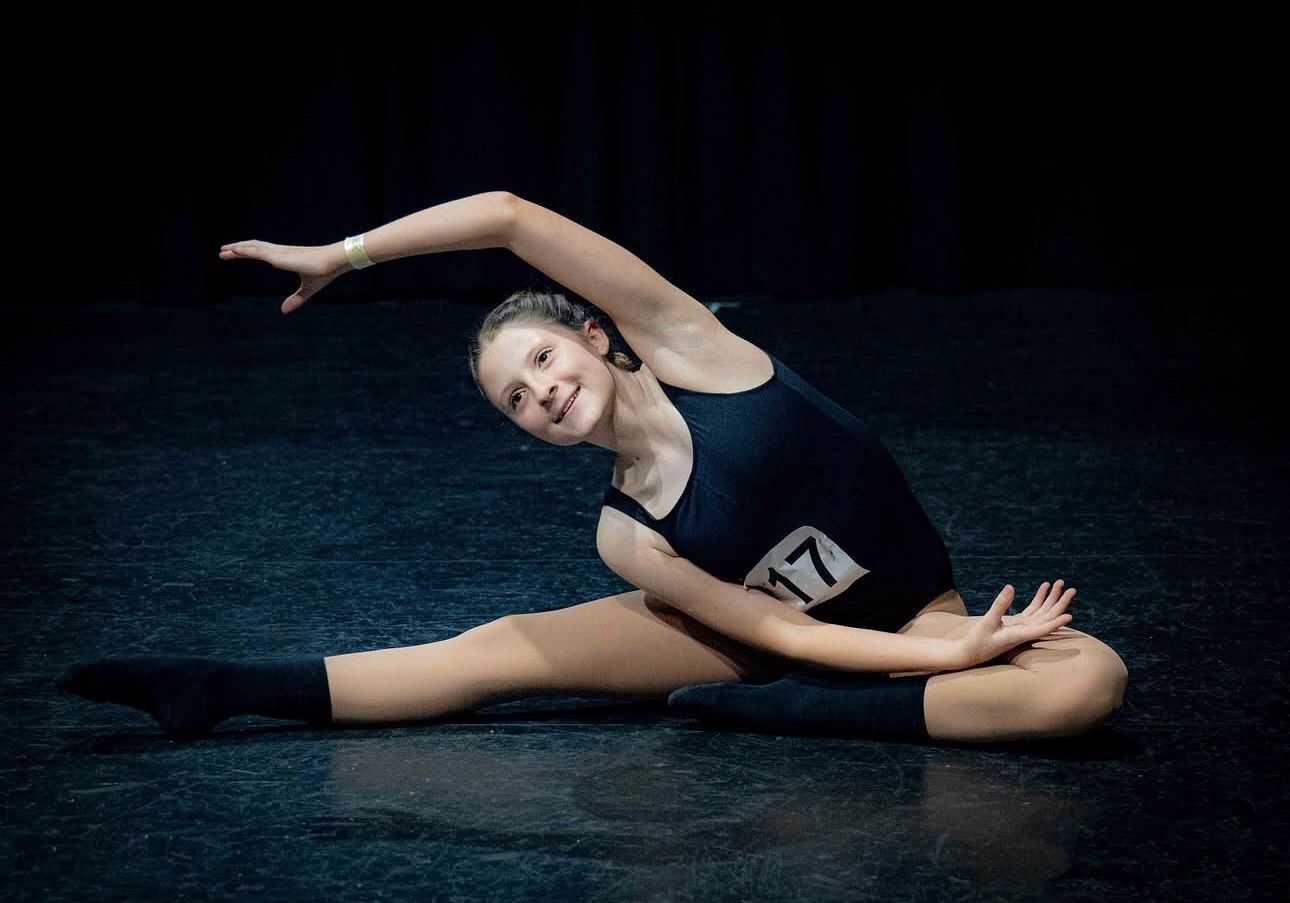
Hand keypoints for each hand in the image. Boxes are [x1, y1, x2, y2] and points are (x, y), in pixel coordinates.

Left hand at [218, 240, 347, 314]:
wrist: (334, 263)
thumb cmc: (324, 272)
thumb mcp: (308, 289)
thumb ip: (296, 299)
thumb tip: (284, 311)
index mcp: (285, 257)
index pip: (261, 252)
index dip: (247, 252)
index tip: (234, 253)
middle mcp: (280, 252)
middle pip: (254, 247)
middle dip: (238, 248)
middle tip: (223, 251)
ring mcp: (279, 253)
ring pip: (253, 247)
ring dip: (237, 248)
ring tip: (223, 251)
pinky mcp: (279, 257)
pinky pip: (258, 252)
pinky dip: (245, 250)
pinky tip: (235, 250)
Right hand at [955, 580, 1075, 668]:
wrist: (970, 653)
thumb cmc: (977, 642)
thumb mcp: (987, 623)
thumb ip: (999, 605)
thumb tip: (1011, 587)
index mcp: (1018, 635)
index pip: (1041, 630)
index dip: (1055, 624)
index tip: (1069, 616)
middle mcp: (1024, 632)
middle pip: (1047, 617)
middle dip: (1059, 603)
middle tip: (1072, 590)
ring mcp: (1022, 628)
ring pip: (1042, 612)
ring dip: (1052, 598)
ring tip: (1060, 584)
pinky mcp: (1017, 624)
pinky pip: (1033, 610)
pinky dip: (1039, 599)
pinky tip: (1045, 587)